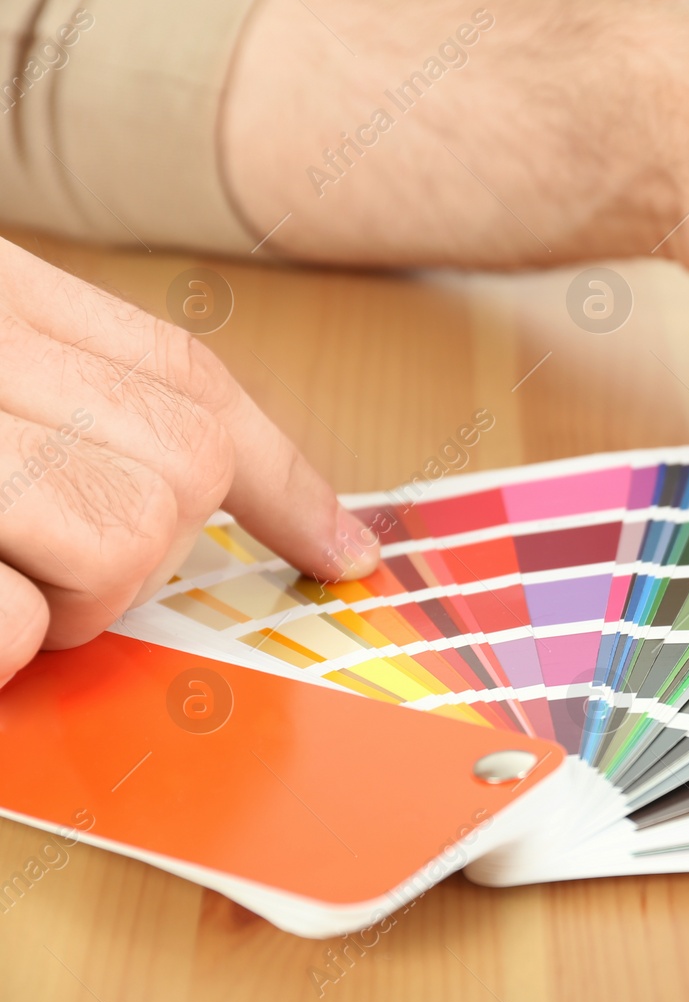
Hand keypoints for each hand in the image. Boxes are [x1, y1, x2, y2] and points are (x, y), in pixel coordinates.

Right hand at [0, 238, 376, 680]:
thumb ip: (63, 404)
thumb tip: (190, 483)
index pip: (189, 379)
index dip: (285, 480)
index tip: (343, 552)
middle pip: (188, 462)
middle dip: (142, 551)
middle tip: (33, 575)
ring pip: (127, 538)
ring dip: (63, 605)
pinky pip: (19, 622)